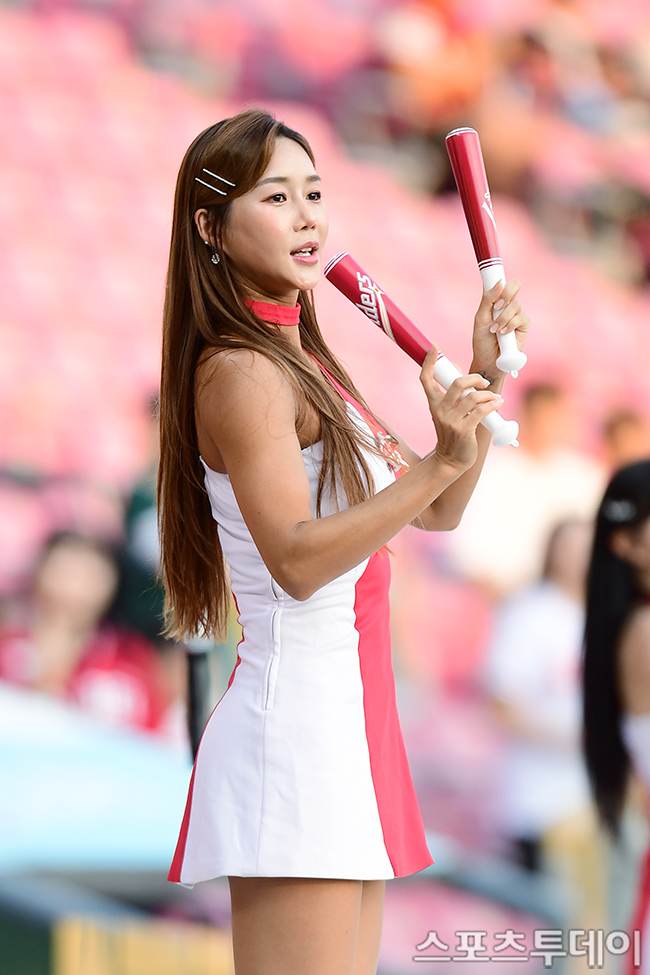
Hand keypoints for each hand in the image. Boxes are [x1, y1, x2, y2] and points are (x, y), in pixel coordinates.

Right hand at [420, 346, 503, 473]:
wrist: (450, 460)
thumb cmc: (451, 434)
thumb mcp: (446, 413)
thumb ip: (451, 394)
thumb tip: (457, 370)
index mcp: (433, 404)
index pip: (426, 379)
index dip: (429, 362)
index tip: (435, 347)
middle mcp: (440, 410)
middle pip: (457, 383)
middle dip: (474, 378)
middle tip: (483, 382)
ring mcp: (451, 421)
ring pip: (472, 397)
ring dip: (488, 394)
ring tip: (495, 397)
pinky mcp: (464, 430)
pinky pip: (481, 411)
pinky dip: (492, 405)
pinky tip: (498, 404)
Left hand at [471, 279, 529, 381]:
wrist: (488, 360)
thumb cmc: (482, 340)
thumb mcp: (481, 318)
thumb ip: (488, 300)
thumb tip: (499, 282)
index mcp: (495, 300)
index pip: (501, 282)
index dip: (500, 277)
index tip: (497, 278)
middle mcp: (507, 304)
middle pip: (515, 285)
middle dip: (506, 294)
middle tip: (497, 306)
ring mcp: (516, 314)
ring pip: (515, 305)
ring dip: (503, 318)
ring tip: (495, 330)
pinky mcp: (524, 325)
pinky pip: (520, 318)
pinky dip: (510, 325)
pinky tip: (503, 333)